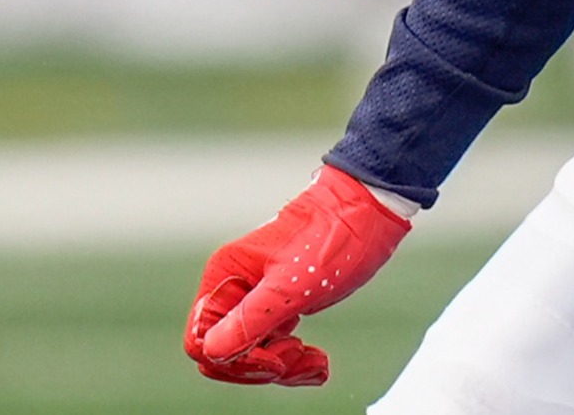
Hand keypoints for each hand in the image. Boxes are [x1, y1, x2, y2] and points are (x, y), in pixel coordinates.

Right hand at [184, 164, 412, 385]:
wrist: (372, 207)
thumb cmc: (335, 236)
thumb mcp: (293, 285)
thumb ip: (251, 319)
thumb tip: (212, 351)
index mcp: (227, 276)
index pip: (202, 340)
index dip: (233, 359)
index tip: (276, 357)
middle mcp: (235, 286)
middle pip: (225, 350)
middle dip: (261, 365)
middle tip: (301, 357)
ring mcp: (257, 295)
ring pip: (250, 351)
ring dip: (282, 365)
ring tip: (318, 364)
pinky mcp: (281, 302)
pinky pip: (272, 343)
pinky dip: (293, 358)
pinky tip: (318, 362)